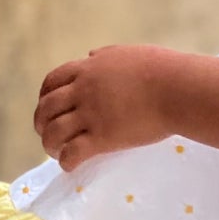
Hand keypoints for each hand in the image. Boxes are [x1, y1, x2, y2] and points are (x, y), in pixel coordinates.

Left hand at [34, 44, 175, 171]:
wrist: (177, 89)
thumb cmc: (161, 69)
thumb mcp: (126, 53)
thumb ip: (105, 56)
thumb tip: (91, 55)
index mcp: (88, 69)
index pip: (52, 82)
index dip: (44, 97)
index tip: (48, 107)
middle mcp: (83, 90)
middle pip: (46, 108)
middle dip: (41, 122)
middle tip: (47, 133)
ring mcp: (91, 115)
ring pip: (53, 132)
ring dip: (49, 144)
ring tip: (56, 152)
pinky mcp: (102, 137)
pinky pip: (72, 152)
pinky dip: (66, 161)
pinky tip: (70, 165)